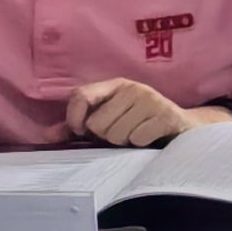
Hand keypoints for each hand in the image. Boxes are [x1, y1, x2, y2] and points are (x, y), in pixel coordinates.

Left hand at [64, 78, 196, 146]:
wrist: (183, 126)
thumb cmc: (139, 123)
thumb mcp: (108, 120)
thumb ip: (77, 127)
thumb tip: (48, 136)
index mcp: (115, 85)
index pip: (80, 96)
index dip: (74, 117)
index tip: (80, 131)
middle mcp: (132, 88)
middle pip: (97, 124)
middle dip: (106, 136)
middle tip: (121, 132)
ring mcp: (151, 100)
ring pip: (116, 134)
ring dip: (124, 142)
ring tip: (136, 135)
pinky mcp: (165, 116)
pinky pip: (136, 138)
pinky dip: (140, 144)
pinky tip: (149, 138)